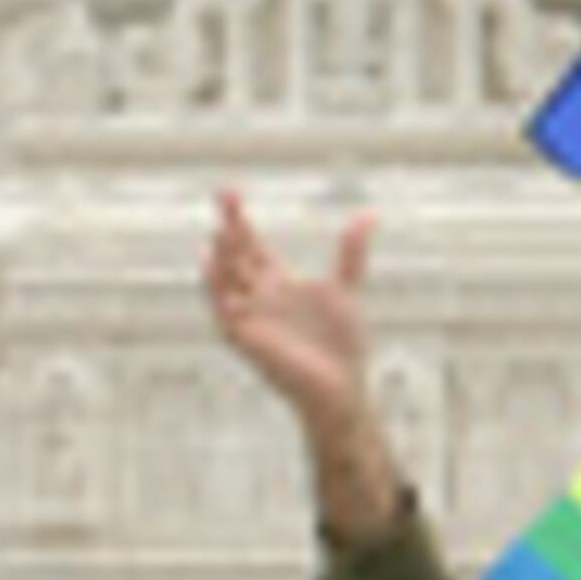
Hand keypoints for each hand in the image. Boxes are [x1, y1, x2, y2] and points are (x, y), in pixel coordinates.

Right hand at [202, 189, 401, 540]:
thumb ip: (351, 253)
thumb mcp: (346, 289)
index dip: (239, 220)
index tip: (229, 191)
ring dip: (221, 255)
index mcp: (278, 283)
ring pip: (225, 280)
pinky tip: (213, 266)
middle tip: (225, 195)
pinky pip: (224, 311)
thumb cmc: (342, 345)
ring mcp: (251, 317)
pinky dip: (217, 289)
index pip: (250, 245)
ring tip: (221, 228)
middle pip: (235, 255)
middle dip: (229, 227)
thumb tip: (367, 215)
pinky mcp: (248, 339)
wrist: (343, 388)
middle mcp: (259, 297)